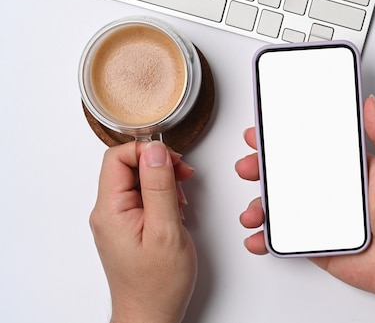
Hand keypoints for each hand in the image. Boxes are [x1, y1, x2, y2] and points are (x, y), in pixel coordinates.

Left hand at [90, 141, 196, 322]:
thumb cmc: (157, 283)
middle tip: (183, 176)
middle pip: (127, 166)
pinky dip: (161, 195)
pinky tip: (176, 209)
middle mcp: (108, 212)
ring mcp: (117, 220)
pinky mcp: (128, 226)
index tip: (172, 160)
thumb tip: (156, 151)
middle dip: (159, 165)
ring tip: (182, 199)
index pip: (117, 157)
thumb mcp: (166, 229)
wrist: (150, 315)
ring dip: (162, 180)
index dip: (147, 151)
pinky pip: (141, 197)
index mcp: (110, 210)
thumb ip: (160, 186)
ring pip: (136, 180)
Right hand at [235, 95, 374, 300]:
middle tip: (249, 165)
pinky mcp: (317, 242)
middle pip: (288, 171)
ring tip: (253, 212)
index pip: (313, 143)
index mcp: (352, 166)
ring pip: (281, 204)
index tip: (265, 125)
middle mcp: (333, 188)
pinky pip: (285, 238)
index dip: (286, 133)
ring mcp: (322, 216)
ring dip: (259, 204)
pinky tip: (258, 237)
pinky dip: (266, 238)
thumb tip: (372, 105)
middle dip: (261, 166)